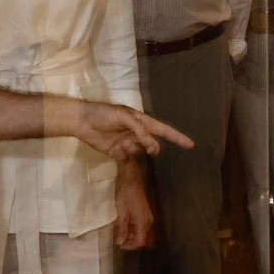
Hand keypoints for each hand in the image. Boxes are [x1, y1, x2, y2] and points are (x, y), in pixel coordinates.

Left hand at [58, 98, 194, 160]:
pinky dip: (125, 156)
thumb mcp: (124, 117)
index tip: (190, 145)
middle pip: (153, 145)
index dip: (177, 137)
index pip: (163, 130)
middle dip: (151, 148)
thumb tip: (152, 144)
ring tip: (123, 145)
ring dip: (135, 150)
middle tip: (146, 148)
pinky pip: (128, 159)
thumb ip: (140, 130)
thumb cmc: (104, 113)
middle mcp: (137, 134)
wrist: (82, 122)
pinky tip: (116, 149)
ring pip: (141, 153)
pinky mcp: (118, 154)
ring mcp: (128, 144)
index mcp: (142, 122)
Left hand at [114, 163, 154, 249]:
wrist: (131, 180)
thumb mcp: (121, 213)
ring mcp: (147, 217)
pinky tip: (124, 227)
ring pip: (141, 233)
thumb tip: (120, 242)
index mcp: (143, 222)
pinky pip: (140, 226)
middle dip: (131, 242)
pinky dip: (133, 230)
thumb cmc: (125, 195)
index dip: (130, 246)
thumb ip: (122, 229)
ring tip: (120, 234)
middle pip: (142, 238)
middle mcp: (148, 221)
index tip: (120, 246)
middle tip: (119, 241)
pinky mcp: (144, 213)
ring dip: (132, 236)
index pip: (140, 241)